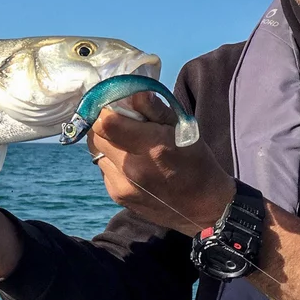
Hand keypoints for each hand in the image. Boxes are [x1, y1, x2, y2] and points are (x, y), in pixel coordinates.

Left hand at [87, 92, 235, 235]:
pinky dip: (111, 159)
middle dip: (104, 123)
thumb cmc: (196, 162)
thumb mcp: (183, 129)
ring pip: (96, 151)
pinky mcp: (117, 195)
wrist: (203, 207)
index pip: (106, 122)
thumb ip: (155, 109)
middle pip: (96, 134)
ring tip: (127, 141)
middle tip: (121, 120)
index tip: (115, 104)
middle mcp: (132, 168)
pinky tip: (130, 160)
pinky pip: (103, 167)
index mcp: (152, 147)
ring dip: (106, 141)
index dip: (106, 108)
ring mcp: (122, 185)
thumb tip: (132, 92)